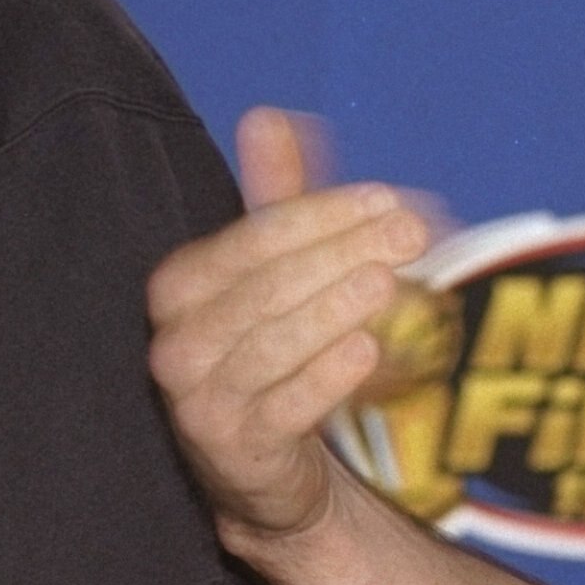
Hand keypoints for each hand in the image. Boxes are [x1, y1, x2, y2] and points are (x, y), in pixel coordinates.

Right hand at [148, 109, 433, 549]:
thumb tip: (268, 116)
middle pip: (263, 288)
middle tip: (409, 234)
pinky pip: (280, 409)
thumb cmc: (269, 351)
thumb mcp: (272, 273)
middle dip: (339, 253)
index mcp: (178, 289)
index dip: (318, 215)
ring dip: (331, 308)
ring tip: (387, 280)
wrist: (265, 467)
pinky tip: (366, 348)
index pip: (249, 240)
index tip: (384, 200)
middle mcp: (176, 345)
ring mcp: (199, 404)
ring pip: (267, 345)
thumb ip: (276, 200)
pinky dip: (324, 376)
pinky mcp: (234, 453)